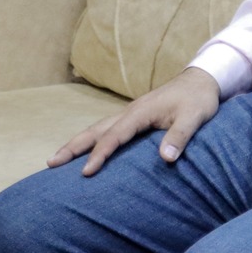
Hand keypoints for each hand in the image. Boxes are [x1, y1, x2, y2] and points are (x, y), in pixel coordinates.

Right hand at [50, 66, 220, 174]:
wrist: (201, 80)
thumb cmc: (198, 100)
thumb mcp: (194, 118)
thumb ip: (180, 136)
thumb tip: (166, 159)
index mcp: (140, 113)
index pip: (114, 137)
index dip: (99, 155)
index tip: (85, 172)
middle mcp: (129, 112)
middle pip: (94, 131)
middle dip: (72, 147)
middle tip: (50, 163)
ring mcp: (129, 114)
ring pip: (96, 129)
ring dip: (77, 143)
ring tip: (56, 158)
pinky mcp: (134, 117)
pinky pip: (106, 129)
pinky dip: (91, 140)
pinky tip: (85, 150)